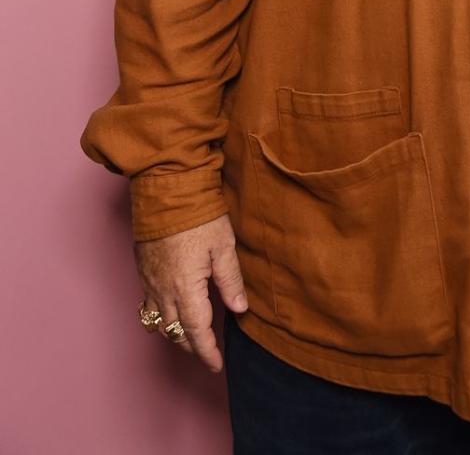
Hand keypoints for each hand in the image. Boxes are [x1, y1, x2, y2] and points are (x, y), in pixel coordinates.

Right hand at [134, 212, 247, 371]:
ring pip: (157, 322)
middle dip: (191, 347)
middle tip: (206, 354)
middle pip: (175, 332)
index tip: (217, 365)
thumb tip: (239, 309)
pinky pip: (147, 305)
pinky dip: (158, 317)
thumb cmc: (198, 215)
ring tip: (188, 339)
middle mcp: (163, 290)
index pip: (196, 331)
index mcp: (186, 288)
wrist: (165, 191)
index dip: (207, 351)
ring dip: (173, 334)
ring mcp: (149, 281)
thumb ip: (231, 281)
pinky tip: (168, 313)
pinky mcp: (142, 269)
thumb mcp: (223, 246)